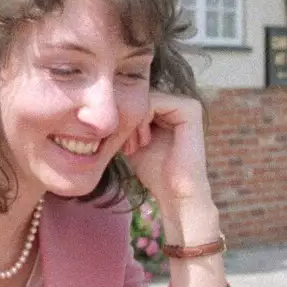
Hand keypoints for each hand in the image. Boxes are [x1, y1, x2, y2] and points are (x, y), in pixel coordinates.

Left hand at [120, 90, 212, 216]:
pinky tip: (143, 141)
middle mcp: (176, 102)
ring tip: (133, 146)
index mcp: (165, 108)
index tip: (119, 144)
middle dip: (124, 120)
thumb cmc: (152, 170)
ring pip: (142, 97)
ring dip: (131, 122)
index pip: (132, 97)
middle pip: (136, 95)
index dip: (119, 118)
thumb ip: (120, 122)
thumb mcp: (129, 140)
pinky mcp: (191, 108)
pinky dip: (142, 120)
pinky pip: (154, 101)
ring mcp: (186, 103)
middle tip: (125, 147)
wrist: (173, 191)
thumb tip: (96, 108)